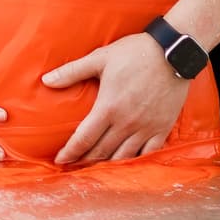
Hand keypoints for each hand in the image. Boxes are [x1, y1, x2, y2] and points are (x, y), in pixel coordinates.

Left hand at [44, 32, 193, 165]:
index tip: (60, 160)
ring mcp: (145, 128)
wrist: (173, 51)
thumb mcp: (101, 58)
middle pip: (100, 152)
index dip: (69, 153)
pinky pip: (148, 153)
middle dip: (85, 161)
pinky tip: (127, 163)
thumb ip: (72, 71)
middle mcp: (126, 123)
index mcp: (108, 108)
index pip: (83, 139)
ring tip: (97, 167)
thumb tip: (46, 80)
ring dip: (107, 165)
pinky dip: (135, 161)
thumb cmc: (135, 52)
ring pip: (122, 157)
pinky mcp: (162, 127)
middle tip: (75, 166)